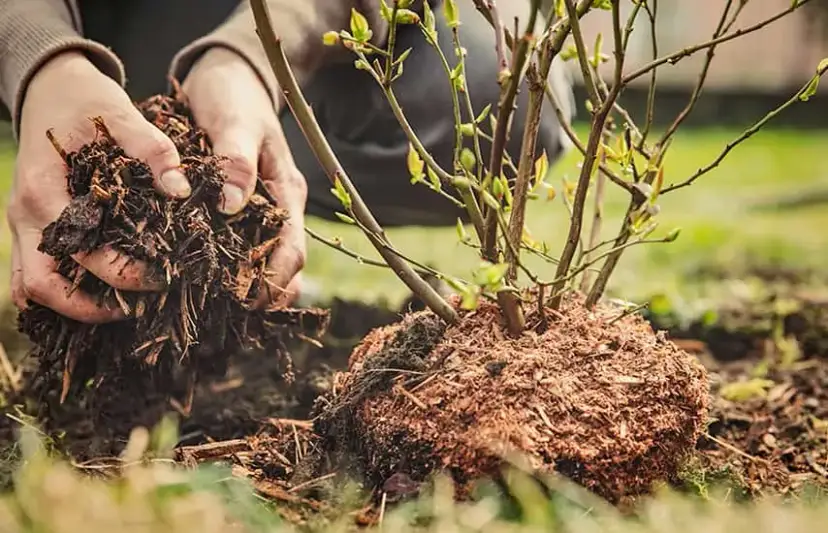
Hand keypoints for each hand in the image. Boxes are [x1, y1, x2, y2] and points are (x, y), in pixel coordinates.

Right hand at [8, 52, 190, 322]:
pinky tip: (103, 295)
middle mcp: (26, 215)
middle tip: (139, 308)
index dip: (122, 274)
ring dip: (72, 306)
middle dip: (91, 307)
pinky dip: (62, 292)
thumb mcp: (122, 115)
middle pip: (42, 286)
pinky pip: (34, 274)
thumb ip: (154, 150)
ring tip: (123, 309)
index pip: (79, 251)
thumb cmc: (86, 102)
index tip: (164, 276)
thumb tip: (181, 190)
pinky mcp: (31, 227)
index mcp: (44, 190)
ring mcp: (22, 224)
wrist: (49, 86)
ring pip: (31, 288)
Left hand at [182, 48, 306, 307]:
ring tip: (223, 311)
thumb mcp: (234, 121)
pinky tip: (211, 283)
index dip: (276, 279)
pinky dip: (234, 268)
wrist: (228, 76)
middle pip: (285, 264)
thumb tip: (232, 206)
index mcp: (287, 190)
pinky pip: (244, 245)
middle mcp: (279, 205)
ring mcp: (262, 208)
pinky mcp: (241, 207)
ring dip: (253, 286)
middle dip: (266, 293)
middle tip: (234, 317)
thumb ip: (234, 161)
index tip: (249, 300)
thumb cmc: (232, 96)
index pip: (292, 247)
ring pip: (267, 259)